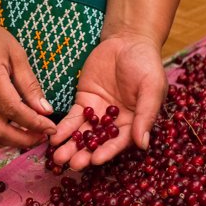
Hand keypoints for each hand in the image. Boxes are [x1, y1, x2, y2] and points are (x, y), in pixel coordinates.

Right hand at [0, 14, 56, 147]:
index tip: (51, 127)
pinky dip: (0, 136)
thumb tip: (44, 110)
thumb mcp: (16, 53)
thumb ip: (29, 83)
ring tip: (31, 136)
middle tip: (43, 137)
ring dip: (11, 141)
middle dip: (23, 139)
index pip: (13, 108)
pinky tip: (15, 130)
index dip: (34, 122)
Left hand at [49, 33, 166, 169]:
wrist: (128, 41)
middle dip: (84, 154)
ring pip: (83, 134)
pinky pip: (73, 118)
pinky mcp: (84, 102)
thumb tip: (142, 144)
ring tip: (58, 157)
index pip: (120, 142)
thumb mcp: (152, 87)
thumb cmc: (146, 64)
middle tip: (71, 164)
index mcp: (135, 123)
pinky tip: (54, 137)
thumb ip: (146, 114)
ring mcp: (98, 114)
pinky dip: (63, 128)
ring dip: (70, 146)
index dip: (107, 151)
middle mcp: (116, 123)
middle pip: (98, 143)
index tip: (95, 160)